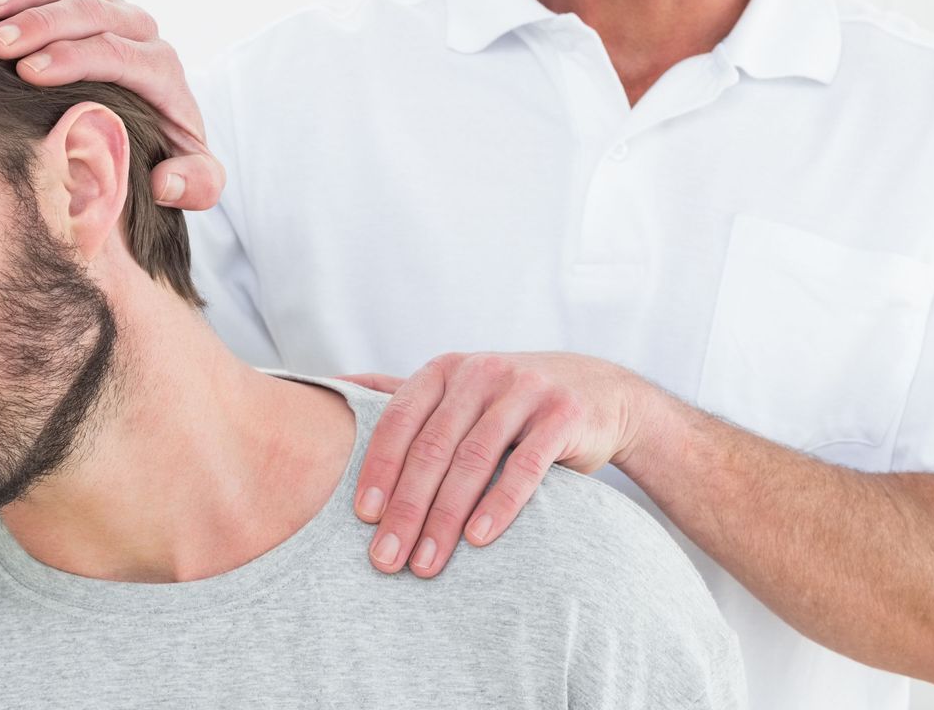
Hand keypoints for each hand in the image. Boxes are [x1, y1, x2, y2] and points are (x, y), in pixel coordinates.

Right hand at [0, 0, 223, 209]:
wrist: (165, 119)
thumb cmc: (166, 151)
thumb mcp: (195, 176)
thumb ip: (196, 183)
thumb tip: (165, 183)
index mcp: (162, 69)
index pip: (117, 54)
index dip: (73, 59)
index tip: (28, 72)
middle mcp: (140, 30)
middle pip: (91, 13)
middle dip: (40, 25)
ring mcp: (113, 8)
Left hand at [342, 352, 643, 578]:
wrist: (599, 392)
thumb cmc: (511, 402)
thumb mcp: (459, 388)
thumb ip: (401, 393)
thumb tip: (334, 387)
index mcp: (446, 370)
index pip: (399, 420)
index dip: (377, 469)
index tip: (361, 519)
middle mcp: (481, 372)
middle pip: (432, 447)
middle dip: (406, 508)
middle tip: (386, 559)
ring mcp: (525, 390)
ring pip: (473, 459)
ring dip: (446, 518)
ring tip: (426, 564)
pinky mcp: (563, 414)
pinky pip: (526, 465)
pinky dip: (499, 504)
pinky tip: (478, 539)